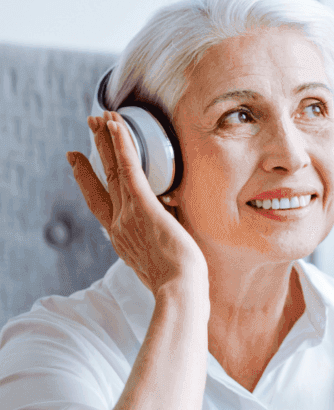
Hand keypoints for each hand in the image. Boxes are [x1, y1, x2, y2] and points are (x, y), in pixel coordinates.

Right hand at [69, 112, 207, 298]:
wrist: (178, 292)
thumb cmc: (179, 284)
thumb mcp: (162, 259)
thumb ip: (162, 238)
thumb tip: (174, 220)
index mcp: (121, 238)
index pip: (100, 203)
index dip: (87, 180)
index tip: (78, 162)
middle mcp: (118, 225)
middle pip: (103, 179)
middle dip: (95, 150)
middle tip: (89, 126)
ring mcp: (129, 215)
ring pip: (113, 169)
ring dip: (107, 140)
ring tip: (100, 117)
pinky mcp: (145, 207)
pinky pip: (130, 169)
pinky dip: (123, 145)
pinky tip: (117, 125)